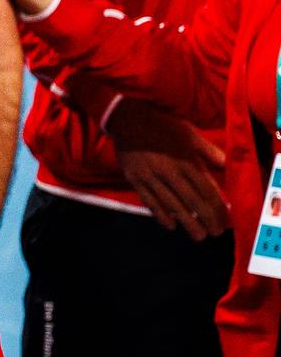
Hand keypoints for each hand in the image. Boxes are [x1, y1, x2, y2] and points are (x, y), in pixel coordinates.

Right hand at [106, 100, 230, 240]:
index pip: (206, 189)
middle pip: (192, 201)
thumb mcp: (190, 133)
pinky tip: (170, 226)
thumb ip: (209, 151)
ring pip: (172, 205)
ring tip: (198, 236)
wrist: (128, 120)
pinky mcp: (136, 180)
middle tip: (216, 233)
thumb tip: (227, 165)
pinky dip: (160, 215)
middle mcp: (170, 172)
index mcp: (186, 160)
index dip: (217, 206)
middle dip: (206, 219)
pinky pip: (149, 201)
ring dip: (187, 223)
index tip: (225, 218)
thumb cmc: (162, 126)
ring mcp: (151, 178)